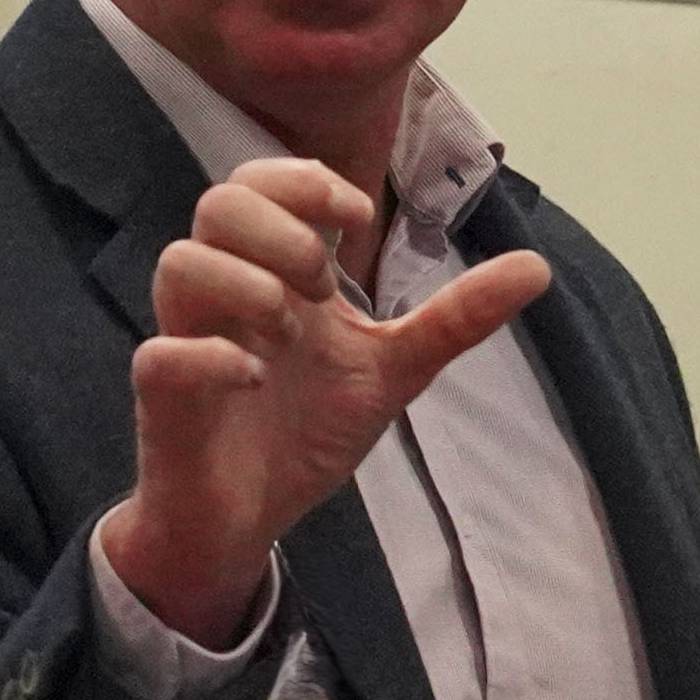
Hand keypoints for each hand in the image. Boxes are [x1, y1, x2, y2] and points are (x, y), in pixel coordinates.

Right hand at [100, 159, 552, 648]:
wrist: (248, 518)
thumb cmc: (305, 431)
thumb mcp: (394, 369)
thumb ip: (454, 319)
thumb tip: (537, 266)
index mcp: (270, 273)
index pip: (259, 182)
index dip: (304, 181)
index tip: (352, 221)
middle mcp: (222, 294)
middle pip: (218, 203)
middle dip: (284, 231)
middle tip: (324, 288)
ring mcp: (188, 340)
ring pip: (180, 263)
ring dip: (248, 285)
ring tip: (289, 334)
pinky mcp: (164, 398)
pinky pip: (162, 355)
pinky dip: (214, 359)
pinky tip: (257, 380)